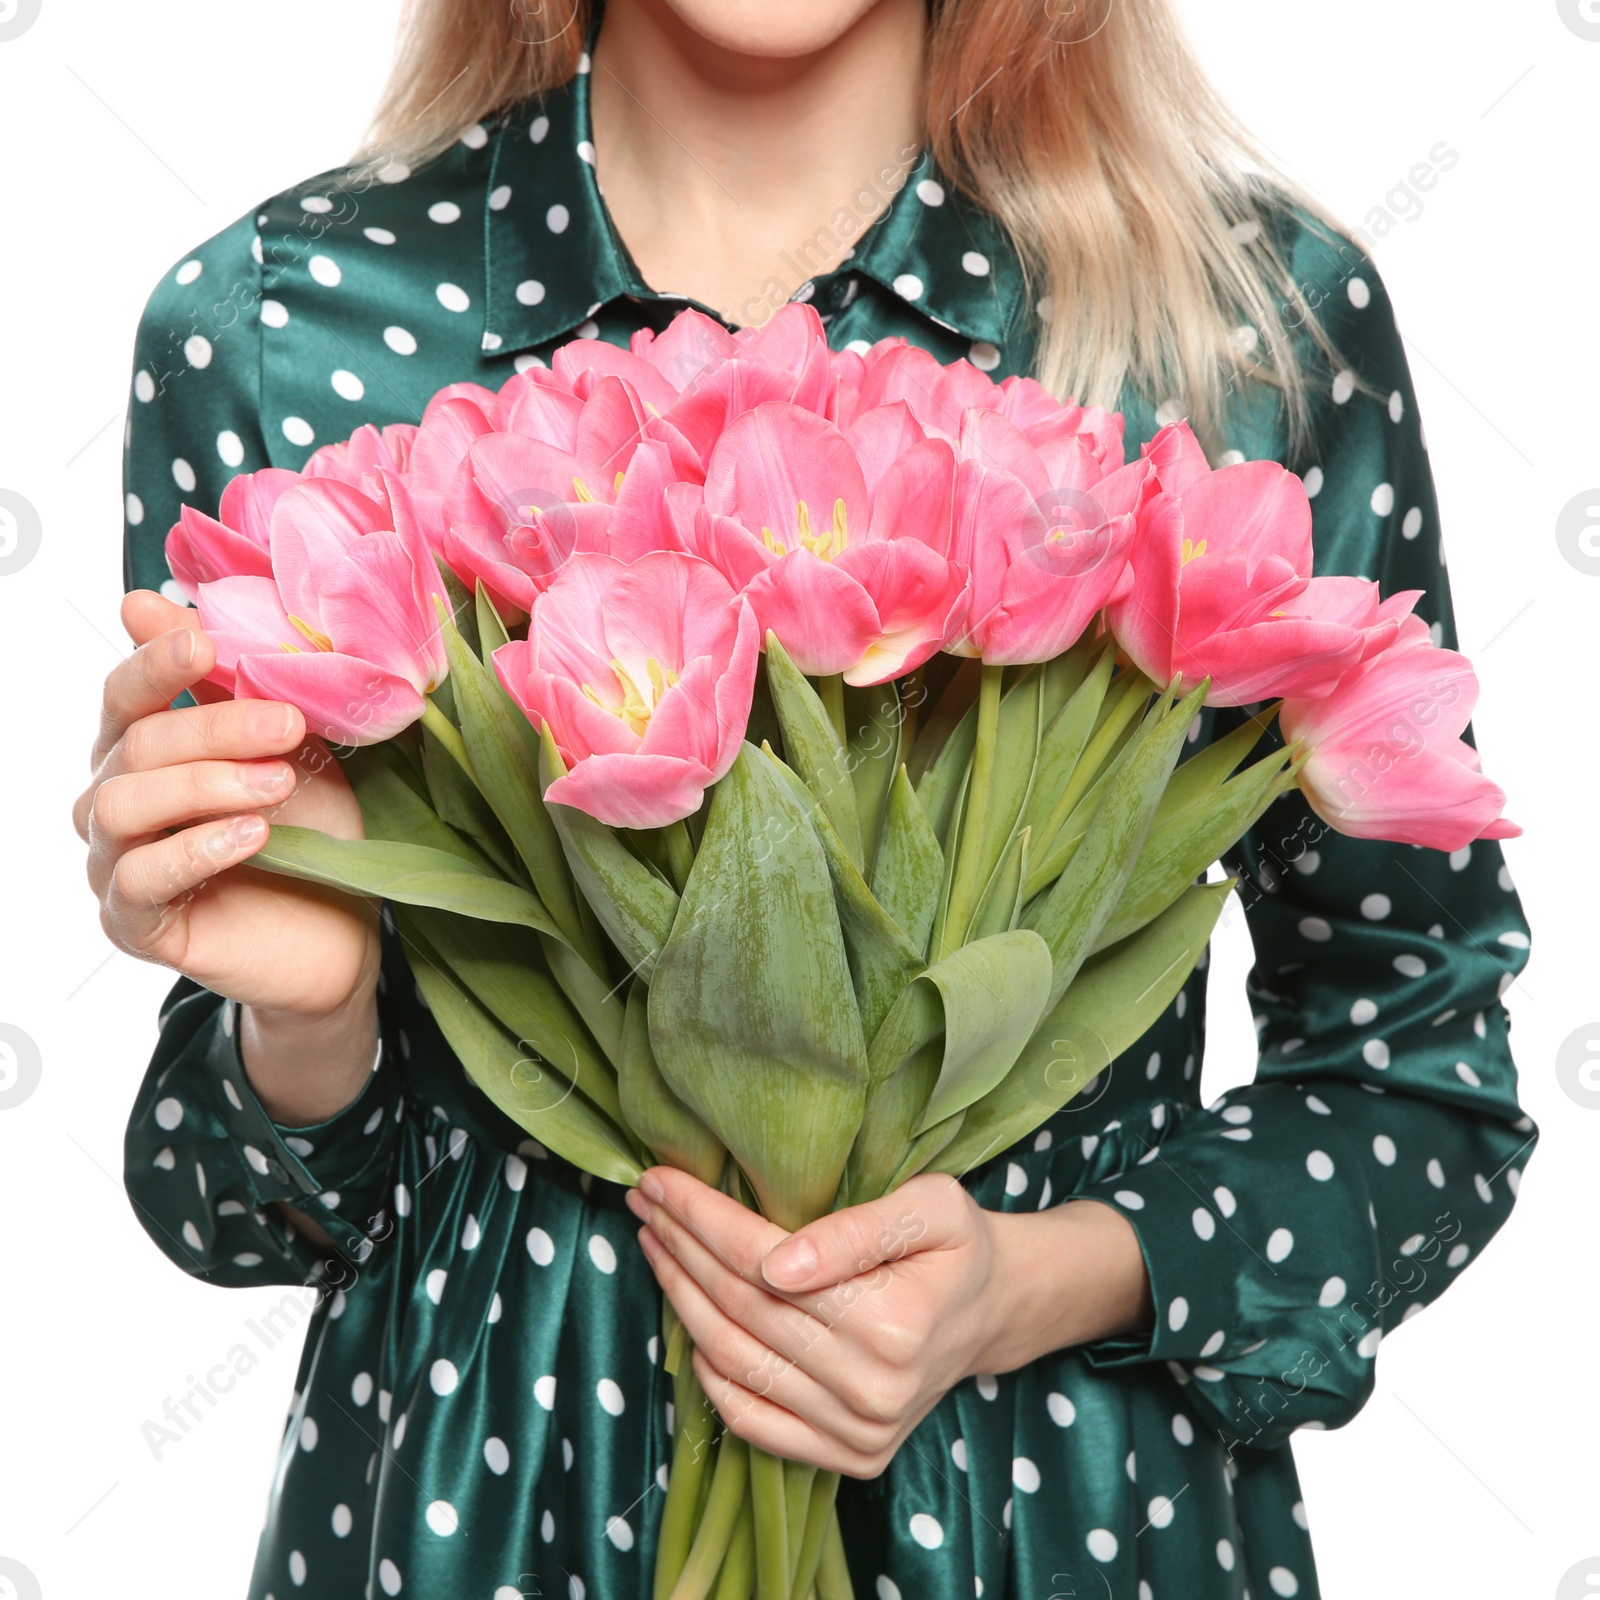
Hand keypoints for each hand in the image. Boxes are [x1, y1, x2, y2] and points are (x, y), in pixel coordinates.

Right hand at [75, 589, 379, 1121]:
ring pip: (122, 803)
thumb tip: (169, 602)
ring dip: (205, 784)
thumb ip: (242, 686)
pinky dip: (195, 849)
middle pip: (135, 743)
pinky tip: (252, 835)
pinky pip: (137, 878)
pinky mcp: (135, 923)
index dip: (157, 661)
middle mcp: (115, 798)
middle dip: (213, 727)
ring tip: (277, 786)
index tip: (205, 642)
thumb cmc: (316, 828)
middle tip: (288, 726)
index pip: (125, 692)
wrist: (346, 931)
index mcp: (147, 747)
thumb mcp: (294, 748)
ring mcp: (116, 862)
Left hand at [627, 1166, 1151, 1477]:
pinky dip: (710, 1375)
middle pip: (741, 1309)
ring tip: (656, 1248)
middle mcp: (872, 1388)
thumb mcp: (931, 1207)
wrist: (992, 1312)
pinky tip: (690, 1324)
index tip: (660, 1181)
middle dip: (681, 1249)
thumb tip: (775, 1261)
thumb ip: (858, 1229)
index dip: (702, 1219)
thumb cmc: (957, 1245)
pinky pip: (753, 1421)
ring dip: (681, 1302)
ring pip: (736, 1362)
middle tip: (645, 1203)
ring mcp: (858, 1432)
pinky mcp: (849, 1458)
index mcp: (893, 1322)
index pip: (762, 1263)